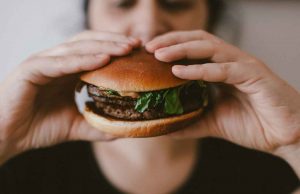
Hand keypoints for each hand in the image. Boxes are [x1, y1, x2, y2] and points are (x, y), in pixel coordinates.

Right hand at [0, 31, 139, 163]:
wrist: (6, 137)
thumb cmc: (37, 128)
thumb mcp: (75, 126)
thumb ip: (96, 125)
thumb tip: (122, 130)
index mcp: (66, 70)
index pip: (95, 51)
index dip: (116, 49)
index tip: (138, 53)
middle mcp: (56, 61)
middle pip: (89, 43)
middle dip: (114, 42)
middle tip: (137, 45)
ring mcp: (43, 62)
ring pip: (77, 48)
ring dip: (103, 46)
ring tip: (126, 49)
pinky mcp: (31, 69)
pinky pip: (60, 62)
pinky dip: (82, 59)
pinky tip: (103, 60)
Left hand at [146, 30, 299, 153]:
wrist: (285, 136)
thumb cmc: (253, 124)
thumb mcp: (213, 122)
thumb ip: (190, 121)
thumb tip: (165, 127)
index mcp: (221, 69)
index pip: (192, 49)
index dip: (170, 47)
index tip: (148, 54)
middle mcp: (231, 61)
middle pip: (198, 40)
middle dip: (171, 41)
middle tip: (148, 48)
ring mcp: (243, 65)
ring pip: (209, 48)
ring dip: (182, 49)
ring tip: (159, 54)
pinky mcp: (254, 75)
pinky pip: (223, 68)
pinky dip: (200, 69)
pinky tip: (179, 71)